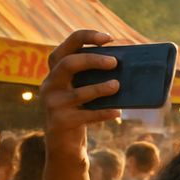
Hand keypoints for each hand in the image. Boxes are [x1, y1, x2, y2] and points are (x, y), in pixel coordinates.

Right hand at [41, 30, 120, 155]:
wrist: (64, 142)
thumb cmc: (80, 108)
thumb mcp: (84, 89)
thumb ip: (95, 76)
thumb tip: (129, 65)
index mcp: (56, 71)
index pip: (67, 47)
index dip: (86, 38)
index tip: (108, 38)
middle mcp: (50, 84)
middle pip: (67, 64)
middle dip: (92, 60)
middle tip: (115, 62)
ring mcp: (53, 103)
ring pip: (78, 92)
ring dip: (100, 88)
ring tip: (117, 85)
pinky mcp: (60, 122)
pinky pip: (85, 116)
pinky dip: (103, 113)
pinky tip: (117, 113)